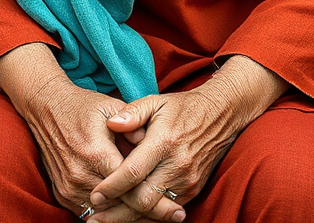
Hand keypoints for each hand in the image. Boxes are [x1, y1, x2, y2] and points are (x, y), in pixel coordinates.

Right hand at [0, 44, 184, 219]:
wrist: (46, 108)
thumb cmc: (84, 107)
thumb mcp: (112, 107)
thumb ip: (134, 124)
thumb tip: (152, 143)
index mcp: (96, 152)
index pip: (130, 186)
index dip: (156, 200)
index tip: (178, 208)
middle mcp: (80, 174)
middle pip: (120, 205)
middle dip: (148, 213)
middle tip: (175, 217)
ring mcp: (68, 187)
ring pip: (105, 214)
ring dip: (128, 217)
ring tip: (155, 217)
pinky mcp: (62, 193)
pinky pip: (89, 212)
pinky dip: (109, 215)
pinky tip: (129, 214)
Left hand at [88, 56, 287, 222]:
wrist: (221, 114)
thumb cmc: (182, 107)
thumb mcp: (156, 101)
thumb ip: (132, 113)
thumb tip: (111, 124)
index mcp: (164, 141)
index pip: (133, 172)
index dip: (112, 187)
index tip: (95, 195)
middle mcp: (177, 165)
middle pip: (143, 199)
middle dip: (116, 212)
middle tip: (93, 217)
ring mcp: (188, 180)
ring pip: (155, 211)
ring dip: (129, 220)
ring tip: (105, 222)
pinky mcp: (194, 189)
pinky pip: (167, 211)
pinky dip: (149, 218)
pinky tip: (130, 219)